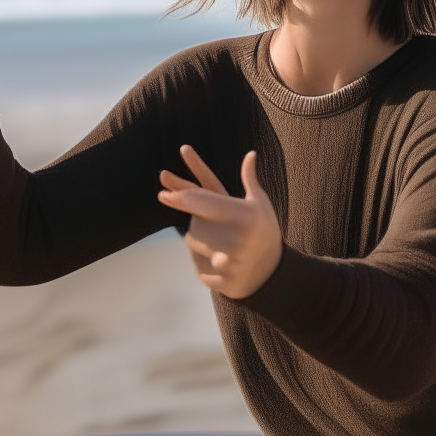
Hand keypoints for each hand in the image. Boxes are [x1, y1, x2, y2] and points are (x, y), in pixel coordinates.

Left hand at [157, 145, 281, 299]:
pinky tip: (221, 265)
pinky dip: (206, 265)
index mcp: (242, 215)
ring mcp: (228, 262)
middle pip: (194, 225)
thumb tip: (250, 154)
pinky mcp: (222, 281)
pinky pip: (199, 267)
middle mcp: (235, 238)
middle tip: (203, 225)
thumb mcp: (260, 204)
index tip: (162, 193)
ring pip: (193, 244)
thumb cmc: (265, 232)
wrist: (273, 274)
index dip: (180, 196)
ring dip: (201, 244)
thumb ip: (249, 180)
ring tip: (222, 246)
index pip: (203, 200)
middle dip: (198, 224)